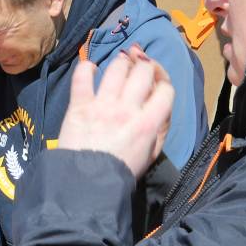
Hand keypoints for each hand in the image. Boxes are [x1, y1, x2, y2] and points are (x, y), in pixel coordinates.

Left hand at [57, 45, 173, 178]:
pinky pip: (82, 77)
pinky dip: (86, 68)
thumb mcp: (151, 154)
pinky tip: (90, 68)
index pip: (166, 89)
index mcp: (149, 123)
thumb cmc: (121, 171)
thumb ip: (159, 128)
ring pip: (117, 68)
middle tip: (140, 66)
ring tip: (121, 63)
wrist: (87, 183)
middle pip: (144, 71)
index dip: (163, 83)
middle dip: (145, 65)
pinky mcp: (79, 106)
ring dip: (121, 62)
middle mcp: (128, 109)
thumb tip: (158, 104)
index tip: (157, 84)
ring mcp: (102, 105)